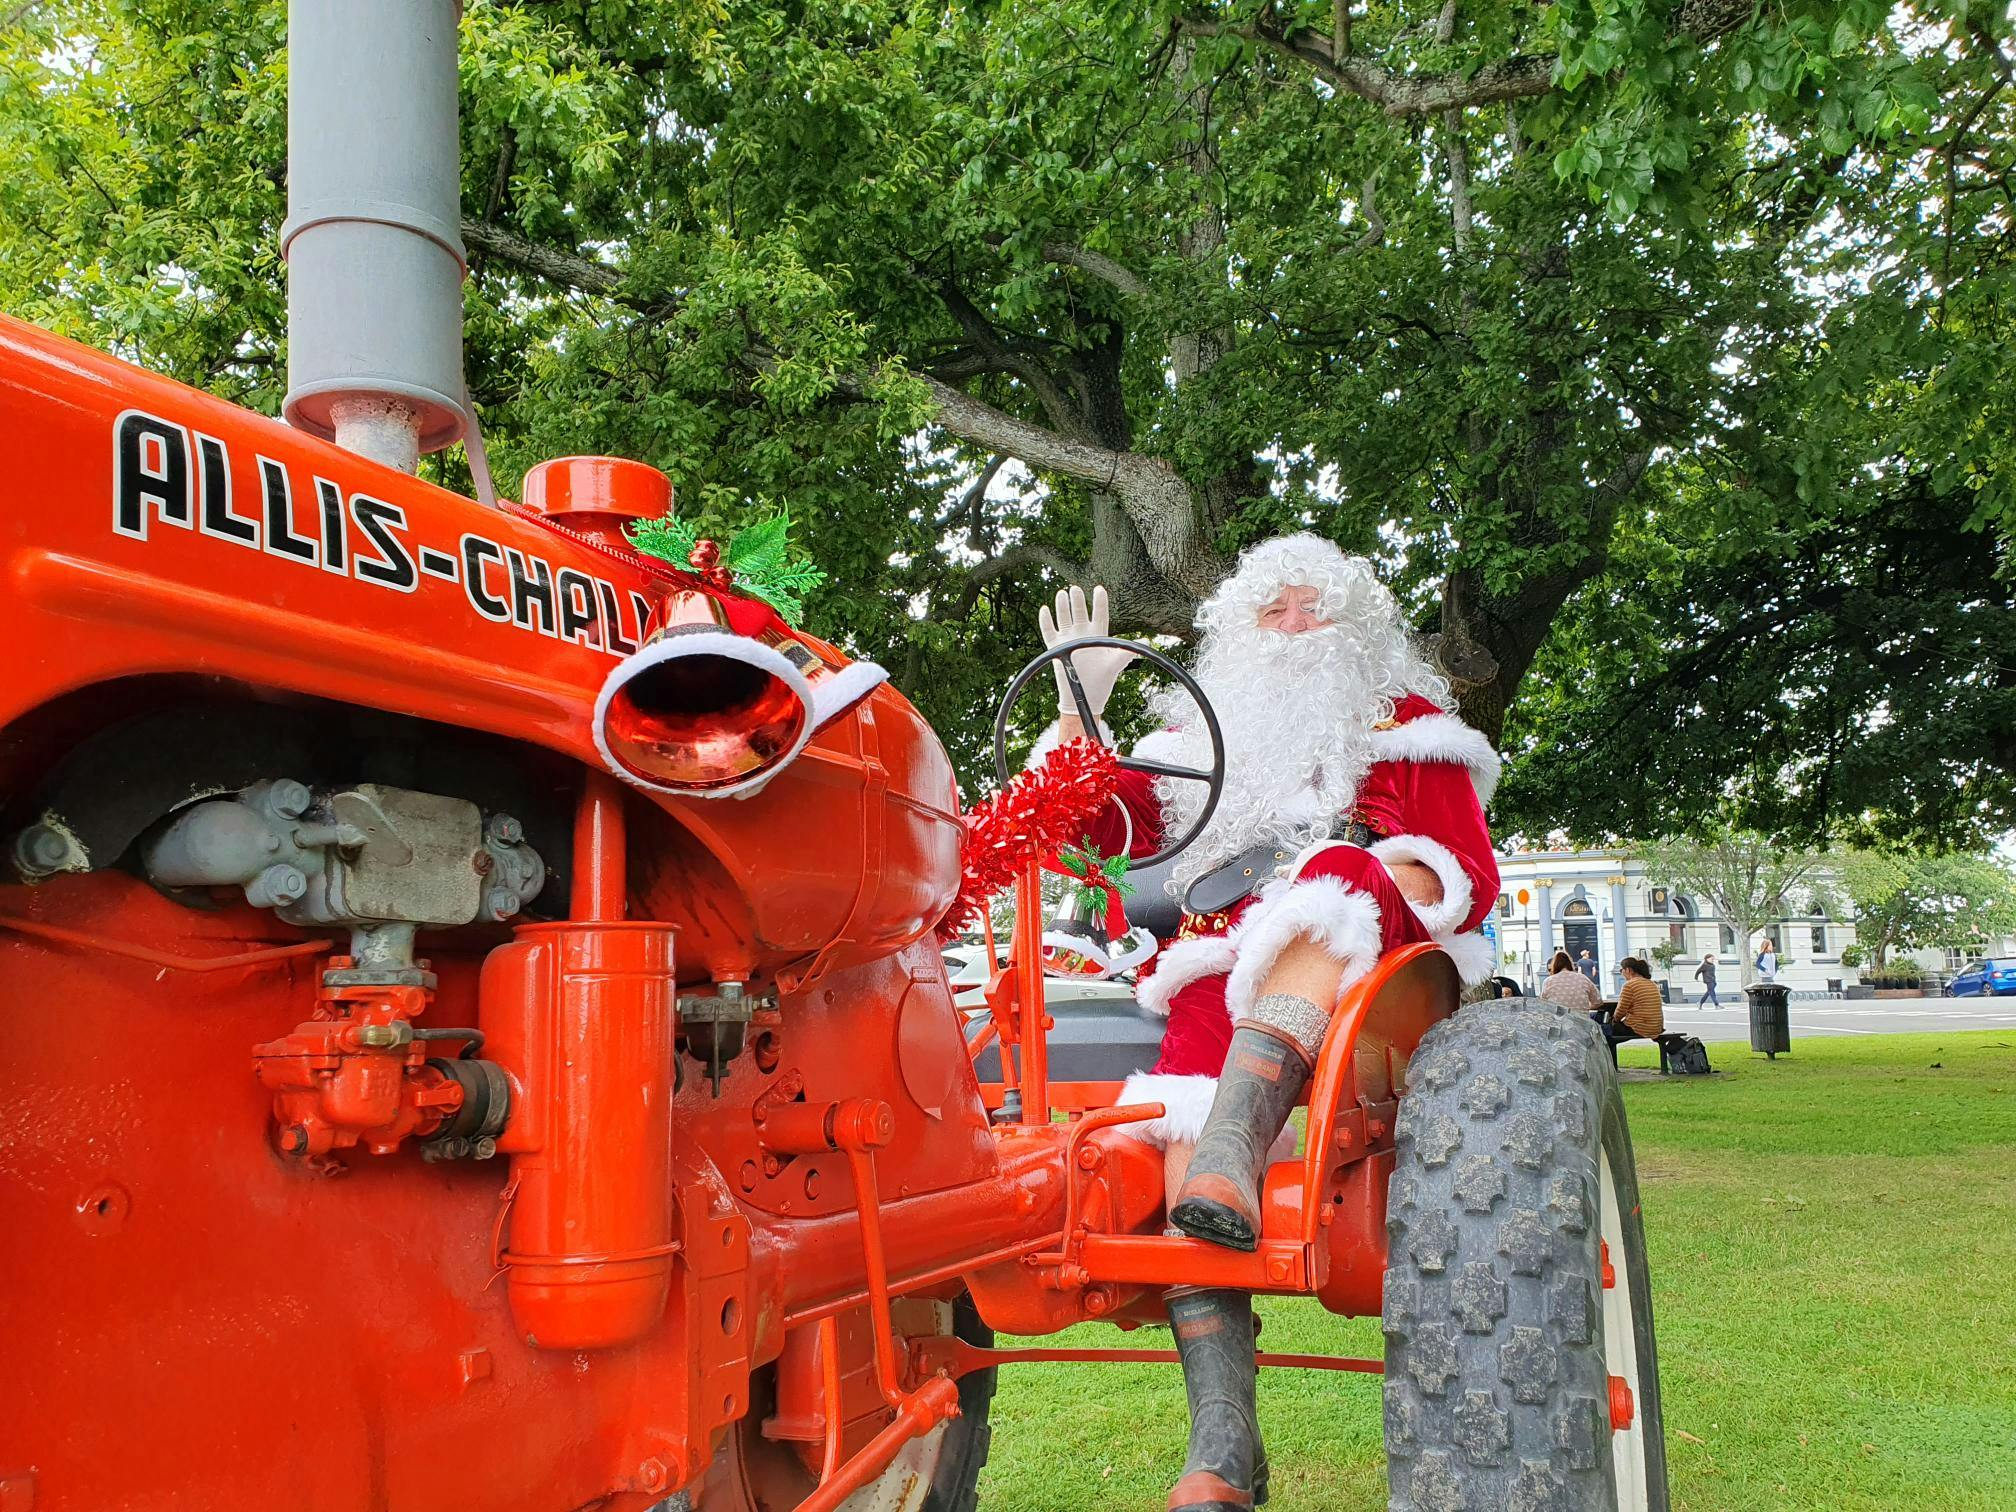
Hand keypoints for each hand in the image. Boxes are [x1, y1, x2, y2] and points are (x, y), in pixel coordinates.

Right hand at [1038, 585, 1135, 733]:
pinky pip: (1049, 631)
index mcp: (1098, 634)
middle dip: (1077, 600)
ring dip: (1062, 606)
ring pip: (1064, 617)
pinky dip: (1046, 621)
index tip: (1099, 589)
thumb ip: (1127, 651)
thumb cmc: (1102, 680)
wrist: (1086, 696)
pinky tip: (1045, 609)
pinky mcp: (1056, 647)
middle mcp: (1083, 633)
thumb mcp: (1115, 664)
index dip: (1099, 601)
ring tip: (1062, 593)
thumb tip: (1145, 642)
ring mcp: (1069, 639)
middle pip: (1080, 612)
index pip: (1099, 613)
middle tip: (1075, 588)